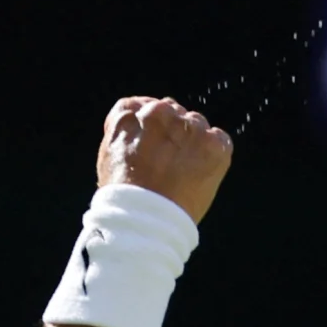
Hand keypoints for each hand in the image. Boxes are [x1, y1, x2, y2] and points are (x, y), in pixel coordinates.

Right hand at [96, 96, 232, 223]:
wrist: (147, 220)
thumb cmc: (123, 194)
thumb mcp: (108, 153)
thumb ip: (123, 127)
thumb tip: (137, 116)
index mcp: (132, 112)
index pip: (143, 105)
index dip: (148, 126)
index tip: (150, 142)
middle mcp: (162, 112)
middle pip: (171, 111)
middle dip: (170, 131)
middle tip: (165, 161)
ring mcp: (191, 127)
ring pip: (195, 123)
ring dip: (191, 140)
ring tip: (181, 171)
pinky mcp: (215, 144)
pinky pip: (218, 139)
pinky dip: (212, 152)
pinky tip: (198, 171)